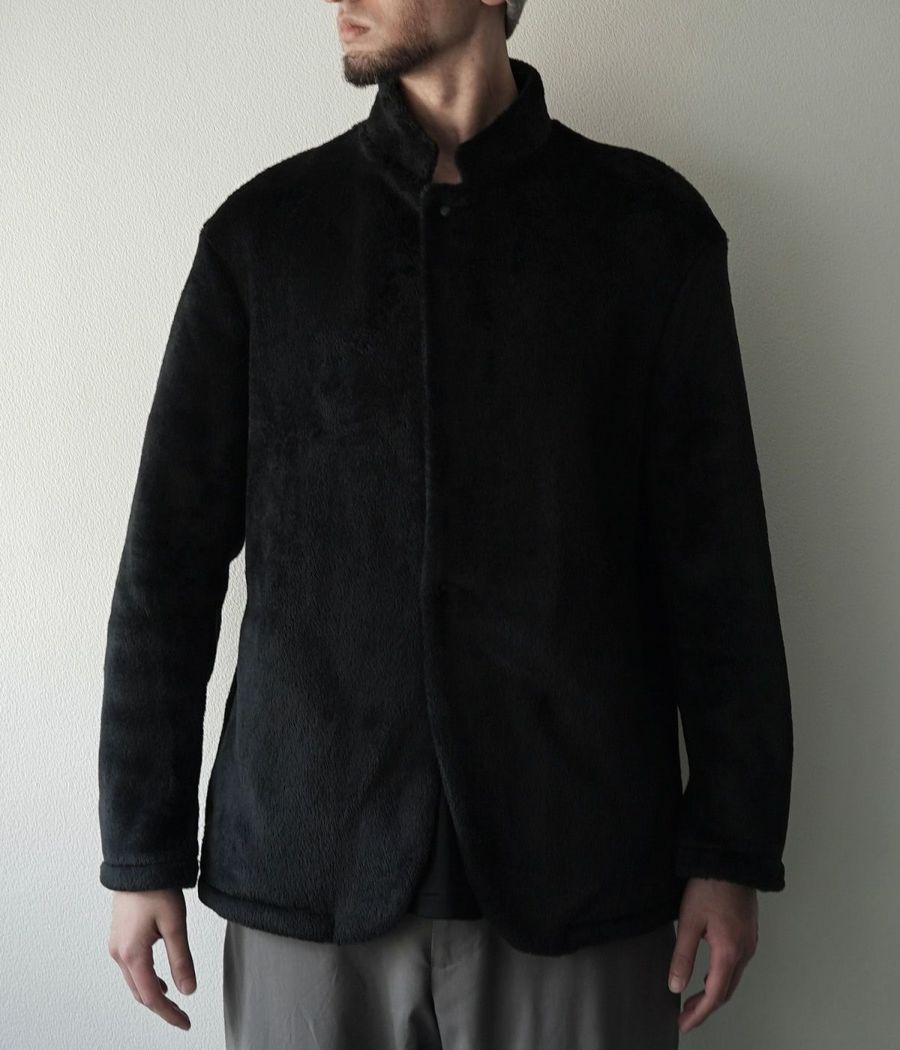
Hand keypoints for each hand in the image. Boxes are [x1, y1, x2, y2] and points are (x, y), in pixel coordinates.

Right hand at [107, 888, 196, 1029]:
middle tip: (182, 1017)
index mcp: (132, 953)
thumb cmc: (156, 888)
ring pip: (134, 981)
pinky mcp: (120, 937)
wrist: (139, 864)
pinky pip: (131, 967)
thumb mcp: (175, 924)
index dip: (169, 1013)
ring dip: (153, 993)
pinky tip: (160, 978)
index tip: (185, 1023)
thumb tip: (188, 989)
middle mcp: (119, 953)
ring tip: (173, 1001)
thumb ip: (181, 959)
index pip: (151, 996)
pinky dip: (146, 978)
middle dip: (161, 1007)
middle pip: (140, 992)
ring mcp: (117, 945)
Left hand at [667, 877, 757, 1032]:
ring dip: (714, 992)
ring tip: (694, 1000)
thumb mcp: (689, 921)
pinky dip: (722, 977)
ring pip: (733, 978)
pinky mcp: (749, 934)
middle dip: (706, 1007)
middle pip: (726, 991)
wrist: (731, 861)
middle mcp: (744, 951)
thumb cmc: (709, 886)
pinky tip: (709, 976)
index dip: (699, 1014)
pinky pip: (737, 965)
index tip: (684, 1024)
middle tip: (686, 1016)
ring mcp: (749, 943)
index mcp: (729, 952)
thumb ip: (683, 956)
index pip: (715, 995)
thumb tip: (675, 986)